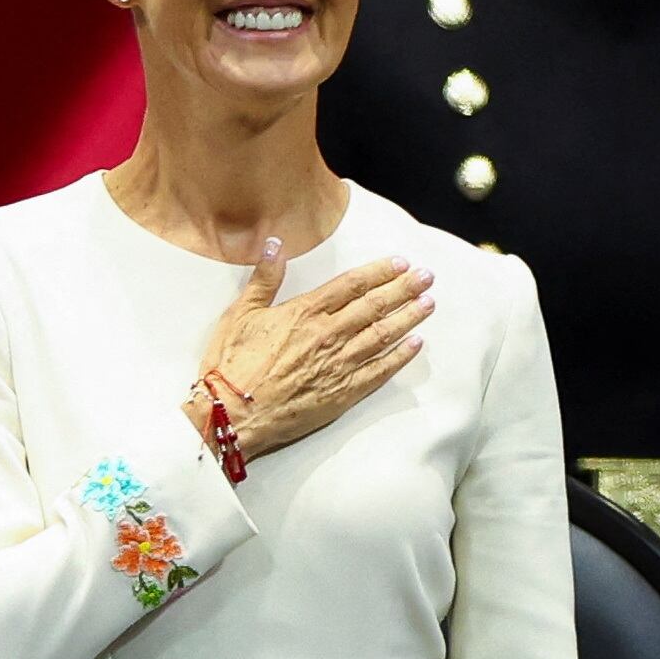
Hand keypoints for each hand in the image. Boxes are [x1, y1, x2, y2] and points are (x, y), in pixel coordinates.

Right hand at [187, 239, 434, 459]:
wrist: (232, 414)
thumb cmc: (231, 364)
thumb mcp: (240, 313)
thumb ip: (264, 278)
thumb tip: (274, 243)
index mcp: (305, 312)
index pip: (351, 285)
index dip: (378, 272)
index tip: (400, 263)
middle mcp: (328, 334)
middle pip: (374, 306)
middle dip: (404, 290)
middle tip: (427, 278)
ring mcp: (338, 365)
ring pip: (382, 335)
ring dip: (408, 318)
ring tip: (428, 304)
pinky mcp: (341, 393)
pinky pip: (378, 372)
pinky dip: (399, 357)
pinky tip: (415, 345)